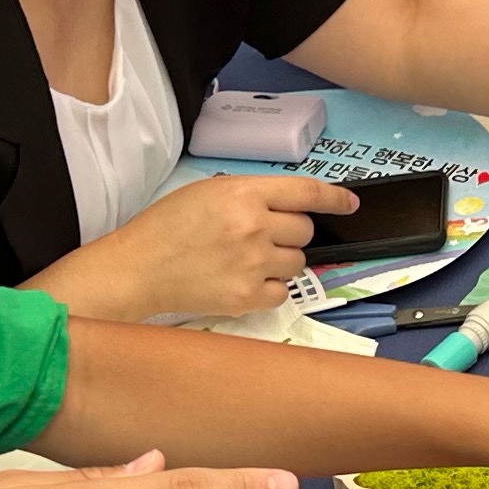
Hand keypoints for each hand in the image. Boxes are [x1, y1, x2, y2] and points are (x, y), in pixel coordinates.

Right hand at [65, 173, 357, 321]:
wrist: (138, 269)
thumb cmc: (166, 227)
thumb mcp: (207, 192)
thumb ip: (249, 195)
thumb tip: (288, 206)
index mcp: (243, 193)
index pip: (306, 191)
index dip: (334, 197)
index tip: (350, 203)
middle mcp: (254, 226)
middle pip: (305, 230)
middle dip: (290, 233)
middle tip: (260, 237)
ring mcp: (253, 263)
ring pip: (297, 262)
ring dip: (280, 261)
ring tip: (246, 260)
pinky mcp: (247, 297)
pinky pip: (282, 292)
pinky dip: (269, 288)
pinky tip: (242, 281)